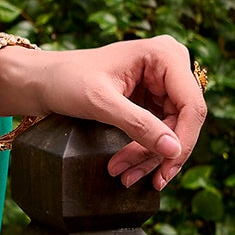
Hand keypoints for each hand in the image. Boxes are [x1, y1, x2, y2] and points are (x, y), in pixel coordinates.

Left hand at [0, 35, 208, 190]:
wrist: (43, 81)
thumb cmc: (66, 80)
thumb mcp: (101, 103)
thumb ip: (138, 125)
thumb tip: (174, 150)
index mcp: (165, 55)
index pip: (191, 105)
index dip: (183, 141)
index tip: (165, 170)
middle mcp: (171, 66)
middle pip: (184, 121)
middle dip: (161, 153)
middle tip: (136, 179)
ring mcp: (163, 83)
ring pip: (172, 131)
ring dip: (150, 157)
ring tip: (123, 176)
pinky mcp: (153, 99)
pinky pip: (160, 131)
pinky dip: (144, 152)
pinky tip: (128, 167)